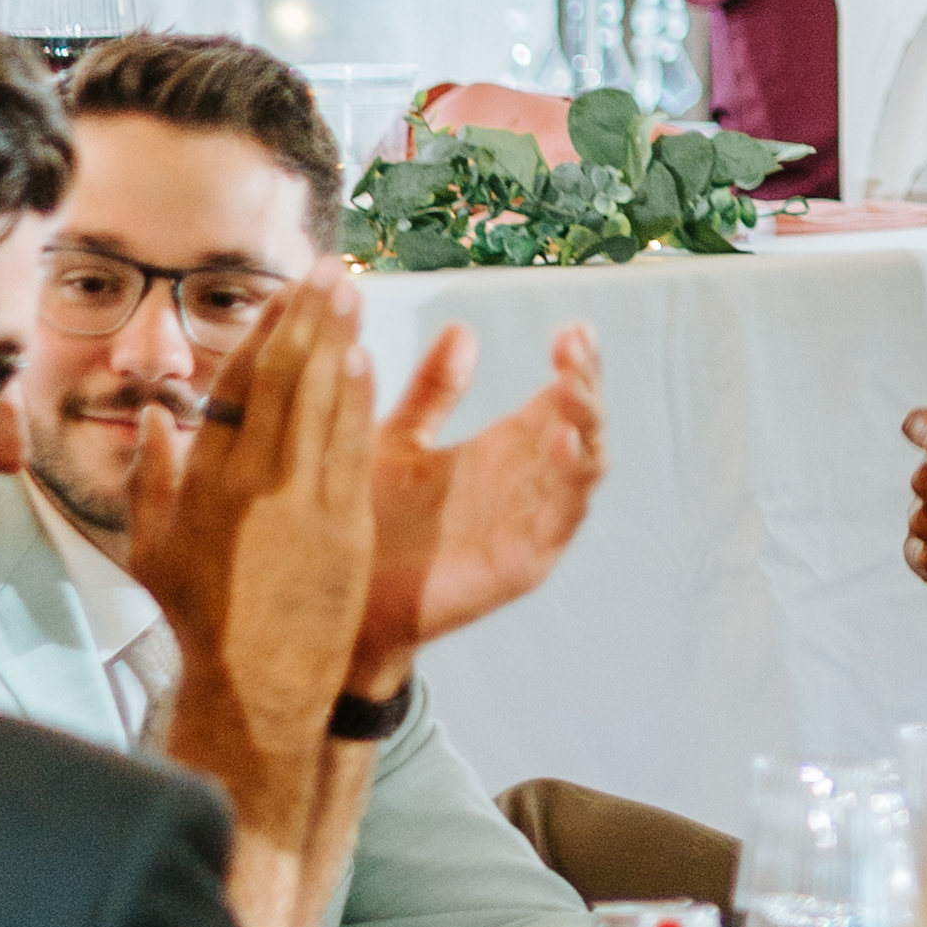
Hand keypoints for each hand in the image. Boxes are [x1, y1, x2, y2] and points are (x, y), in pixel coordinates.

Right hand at [127, 279, 378, 790]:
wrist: (252, 685)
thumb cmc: (201, 619)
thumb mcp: (151, 551)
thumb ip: (152, 479)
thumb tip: (154, 416)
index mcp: (202, 483)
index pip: (234, 389)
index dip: (260, 334)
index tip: (280, 293)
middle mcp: (249, 484)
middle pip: (282, 381)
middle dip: (307, 317)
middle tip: (329, 267)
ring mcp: (299, 503)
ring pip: (320, 404)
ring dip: (337, 340)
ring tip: (349, 290)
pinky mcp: (342, 527)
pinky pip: (352, 449)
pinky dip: (359, 400)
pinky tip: (365, 358)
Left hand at [354, 323, 604, 689]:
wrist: (339, 598)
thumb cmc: (367, 520)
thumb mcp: (398, 440)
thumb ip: (432, 392)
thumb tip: (461, 328)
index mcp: (504, 448)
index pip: (560, 397)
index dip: (576, 363)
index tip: (573, 328)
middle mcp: (527, 480)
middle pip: (583, 424)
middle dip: (586, 383)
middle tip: (572, 345)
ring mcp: (531, 520)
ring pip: (585, 467)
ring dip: (586, 425)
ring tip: (571, 387)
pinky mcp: (524, 560)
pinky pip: (561, 518)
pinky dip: (570, 481)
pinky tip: (561, 444)